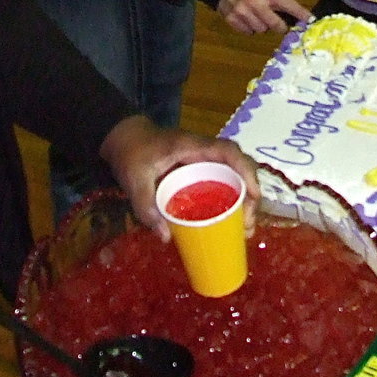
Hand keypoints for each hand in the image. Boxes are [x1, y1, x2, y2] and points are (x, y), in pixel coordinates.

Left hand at [99, 115, 261, 242]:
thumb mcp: (134, 179)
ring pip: (233, 175)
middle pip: (238, 166)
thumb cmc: (130, 153)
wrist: (122, 139)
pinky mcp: (198, 171)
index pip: (228, 151)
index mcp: (192, 147)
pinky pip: (221, 182)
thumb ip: (145, 206)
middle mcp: (203, 152)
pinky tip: (229, 223)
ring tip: (245, 228)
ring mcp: (202, 161)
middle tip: (248, 223)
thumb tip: (166, 237)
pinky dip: (229, 201)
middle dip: (249, 193)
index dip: (245, 170)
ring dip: (243, 200)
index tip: (255, 195)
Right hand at [218, 0, 310, 33]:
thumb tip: (296, 18)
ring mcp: (243, 12)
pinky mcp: (232, 20)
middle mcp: (255, 2)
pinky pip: (248, 32)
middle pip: (276, 25)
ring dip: (262, 26)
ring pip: (261, 30)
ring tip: (256, 16)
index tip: (310, 21)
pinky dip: (250, 28)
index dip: (301, 14)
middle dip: (280, 26)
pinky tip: (246, 19)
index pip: (288, 5)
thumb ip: (278, 0)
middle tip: (279, 25)